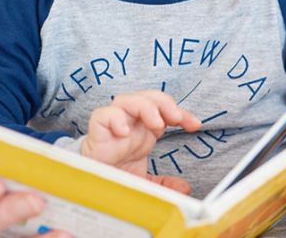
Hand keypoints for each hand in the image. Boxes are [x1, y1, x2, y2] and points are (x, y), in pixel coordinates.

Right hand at [82, 91, 200, 190]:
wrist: (90, 184)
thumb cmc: (116, 173)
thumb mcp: (146, 180)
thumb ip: (164, 184)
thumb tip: (184, 189)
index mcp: (144, 128)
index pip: (165, 110)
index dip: (182, 113)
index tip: (195, 125)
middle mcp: (130, 121)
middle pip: (148, 97)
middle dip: (164, 103)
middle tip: (175, 118)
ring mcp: (113, 124)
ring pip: (127, 99)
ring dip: (145, 106)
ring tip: (156, 123)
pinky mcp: (97, 131)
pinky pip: (103, 115)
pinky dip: (114, 118)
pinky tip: (125, 132)